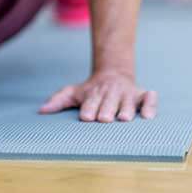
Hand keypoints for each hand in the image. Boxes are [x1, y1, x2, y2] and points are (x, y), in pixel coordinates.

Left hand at [39, 70, 156, 121]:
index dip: (89, 109)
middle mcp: (112, 94)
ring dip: (126, 109)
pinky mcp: (142, 95)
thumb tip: (41, 110)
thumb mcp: (74, 92)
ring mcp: (128, 95)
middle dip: (107, 110)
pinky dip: (150, 106)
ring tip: (124, 118)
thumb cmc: (91, 91)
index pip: (91, 103)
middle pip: (109, 103)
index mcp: (94, 94)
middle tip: (104, 119)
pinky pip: (150, 100)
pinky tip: (148, 116)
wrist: (113, 73)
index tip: (86, 117)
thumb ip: (58, 100)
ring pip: (128, 103)